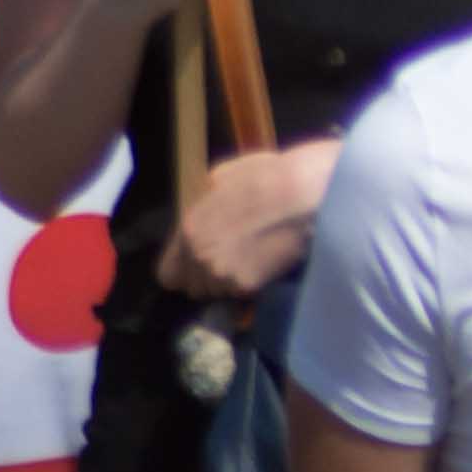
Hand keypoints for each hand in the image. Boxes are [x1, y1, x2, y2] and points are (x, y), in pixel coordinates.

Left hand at [158, 139, 335, 298]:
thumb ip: (203, 204)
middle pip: (194, 288)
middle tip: (229, 259)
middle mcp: (200, 258)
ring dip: (228, 282)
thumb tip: (203, 210)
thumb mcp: (221, 178)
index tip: (196, 265)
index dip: (182, 271)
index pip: (168, 275)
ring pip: (218, 293)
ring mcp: (224, 275)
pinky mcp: (248, 287)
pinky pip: (240, 294)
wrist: (303, 196)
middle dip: (207, 277)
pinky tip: (263, 264)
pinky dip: (249, 285)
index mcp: (189, 230)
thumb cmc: (265, 177)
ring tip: (249, 260)